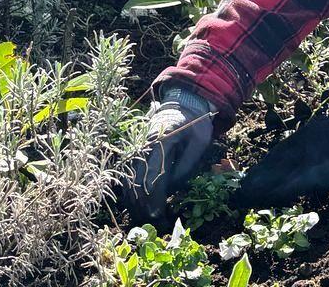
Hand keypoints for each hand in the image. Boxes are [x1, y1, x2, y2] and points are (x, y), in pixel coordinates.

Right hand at [118, 88, 214, 222]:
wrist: (184, 105)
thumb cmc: (195, 125)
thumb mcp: (200, 142)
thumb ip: (187, 166)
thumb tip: (171, 189)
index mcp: (162, 140)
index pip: (154, 175)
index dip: (154, 198)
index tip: (158, 216)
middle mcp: (145, 145)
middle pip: (138, 180)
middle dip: (143, 205)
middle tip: (152, 223)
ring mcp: (138, 148)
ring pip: (129, 179)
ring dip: (134, 201)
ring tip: (143, 219)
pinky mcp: (136, 152)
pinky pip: (128, 174)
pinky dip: (129, 191)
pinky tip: (135, 206)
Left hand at [235, 105, 328, 207]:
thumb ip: (320, 143)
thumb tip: (312, 157)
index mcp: (309, 132)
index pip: (281, 150)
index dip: (267, 163)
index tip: (255, 173)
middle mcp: (303, 142)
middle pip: (275, 161)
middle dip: (259, 175)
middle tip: (243, 187)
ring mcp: (308, 156)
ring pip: (278, 173)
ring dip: (261, 185)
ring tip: (245, 195)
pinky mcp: (316, 170)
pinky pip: (291, 184)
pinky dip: (277, 191)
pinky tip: (265, 198)